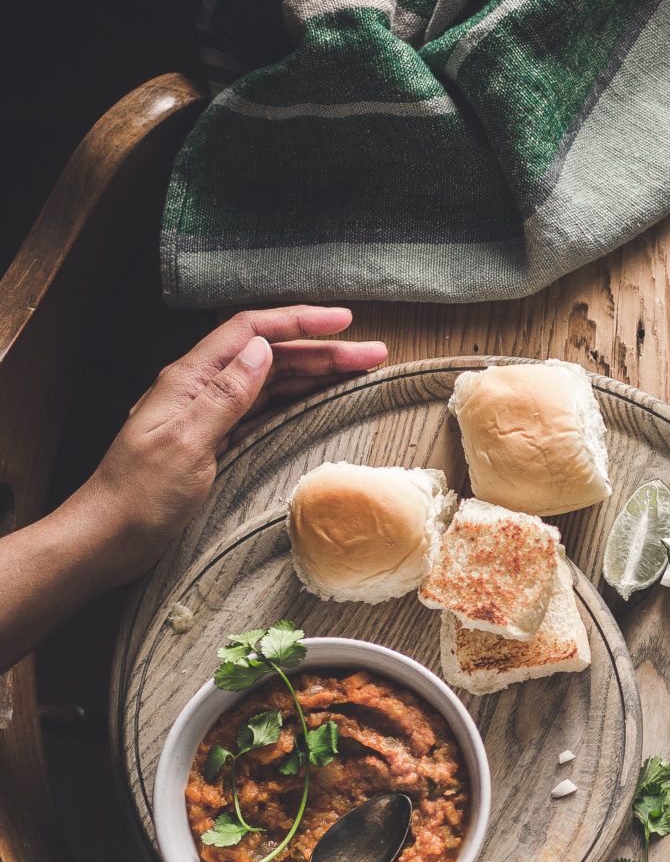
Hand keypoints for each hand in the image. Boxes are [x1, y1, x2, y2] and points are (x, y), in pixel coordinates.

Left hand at [80, 306, 386, 579]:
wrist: (107, 540)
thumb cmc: (136, 498)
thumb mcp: (185, 445)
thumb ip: (224, 396)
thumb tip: (261, 351)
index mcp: (187, 379)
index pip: (250, 331)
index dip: (298, 321)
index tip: (343, 321)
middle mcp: (198, 389)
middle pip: (268, 355)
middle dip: (320, 349)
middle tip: (371, 354)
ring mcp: (207, 415)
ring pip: (270, 382)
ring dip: (313, 374)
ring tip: (357, 373)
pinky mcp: (213, 442)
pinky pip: (262, 411)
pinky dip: (294, 402)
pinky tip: (317, 401)